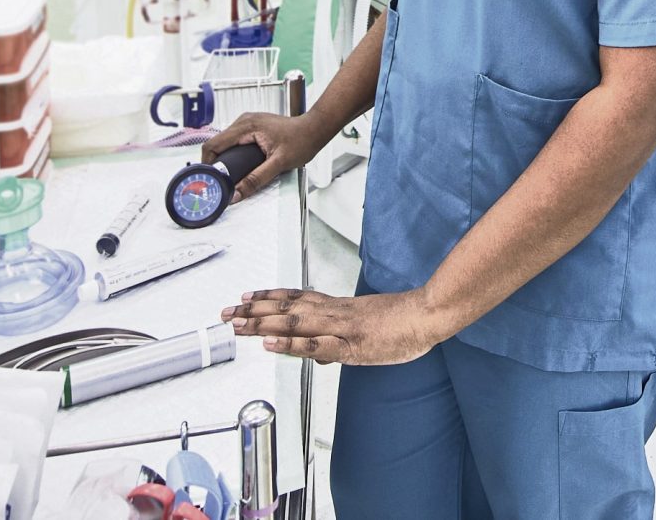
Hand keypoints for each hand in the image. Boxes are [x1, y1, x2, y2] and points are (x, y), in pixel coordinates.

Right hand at [199, 111, 326, 201]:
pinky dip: (231, 153)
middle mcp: (244, 121)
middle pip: (217, 143)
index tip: (210, 179)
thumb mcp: (278, 164)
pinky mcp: (252, 127)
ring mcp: (247, 122)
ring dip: (223, 158)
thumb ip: (256, 179)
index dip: (207, 163)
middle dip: (215, 163)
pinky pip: (234, 140)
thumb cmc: (302, 140)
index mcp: (246, 126)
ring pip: (224, 142)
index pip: (214, 144)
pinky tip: (236, 165)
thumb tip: (236, 193)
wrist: (315, 129)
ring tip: (227, 176)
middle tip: (218, 181)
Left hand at [220, 288, 452, 365]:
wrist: (429, 313)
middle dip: (254, 312)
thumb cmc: (403, 321)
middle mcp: (334, 312)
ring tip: (238, 325)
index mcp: (338, 307)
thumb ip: (339, 341)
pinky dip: (290, 343)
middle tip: (227, 313)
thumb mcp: (367, 331)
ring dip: (263, 323)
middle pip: (287, 308)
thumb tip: (316, 357)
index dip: (268, 298)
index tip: (246, 298)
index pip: (296, 298)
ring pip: (295, 322)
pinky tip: (271, 343)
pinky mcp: (351, 344)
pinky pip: (315, 344)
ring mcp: (341, 327)